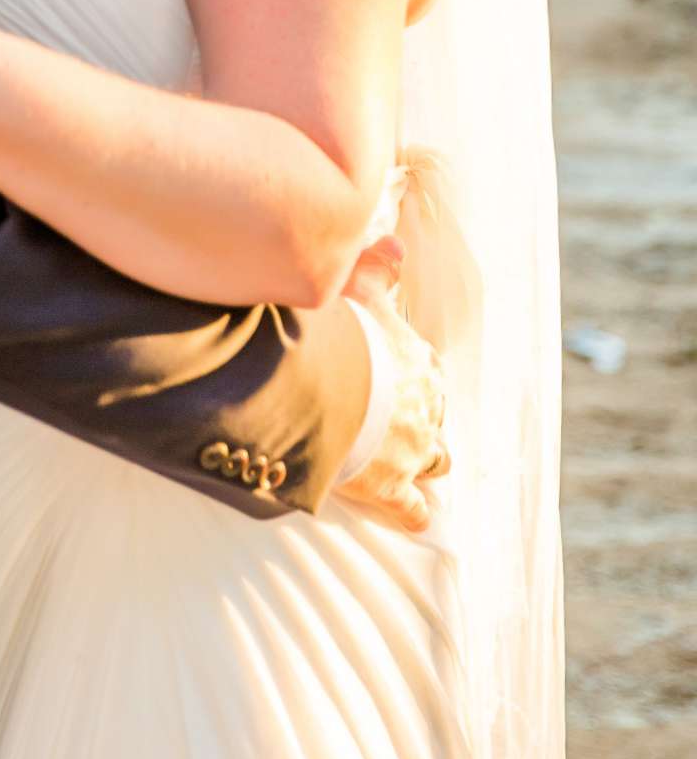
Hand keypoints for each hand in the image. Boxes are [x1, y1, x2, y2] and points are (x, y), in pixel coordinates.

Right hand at [335, 244, 449, 533]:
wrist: (322, 387)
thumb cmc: (337, 335)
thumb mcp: (354, 289)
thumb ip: (374, 267)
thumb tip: (395, 242)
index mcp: (417, 361)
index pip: (428, 372)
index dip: (415, 379)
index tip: (399, 382)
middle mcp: (426, 407)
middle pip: (437, 418)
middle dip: (424, 423)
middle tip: (400, 428)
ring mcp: (414, 451)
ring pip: (436, 462)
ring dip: (424, 464)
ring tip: (406, 468)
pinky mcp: (393, 489)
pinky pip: (414, 510)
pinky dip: (414, 513)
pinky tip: (412, 517)